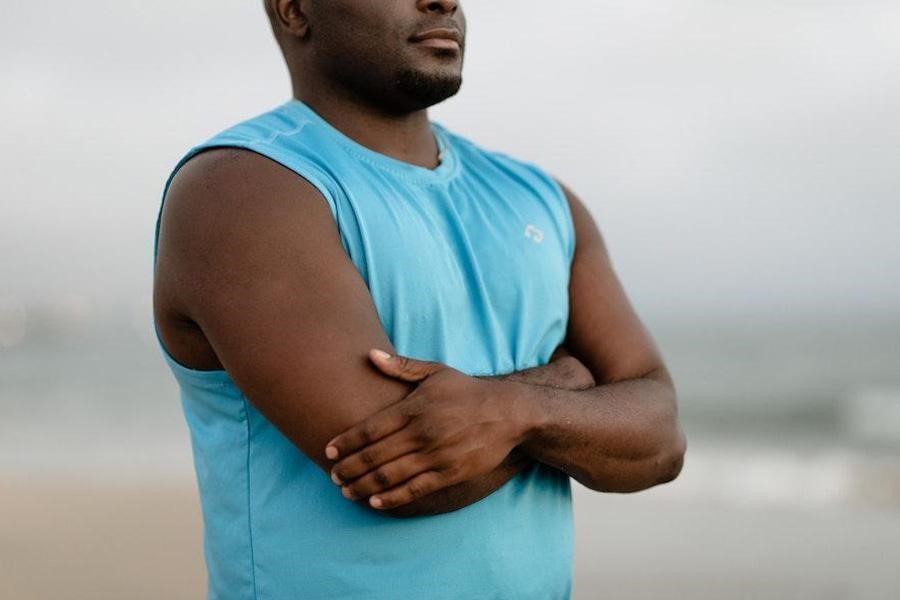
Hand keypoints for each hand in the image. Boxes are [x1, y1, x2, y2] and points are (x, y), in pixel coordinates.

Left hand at [324, 349, 532, 510]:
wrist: (508, 413)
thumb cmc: (466, 391)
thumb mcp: (435, 372)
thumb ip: (401, 366)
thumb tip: (370, 355)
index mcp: (414, 407)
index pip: (371, 428)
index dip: (347, 441)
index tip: (329, 450)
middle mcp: (422, 433)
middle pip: (375, 455)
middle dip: (349, 467)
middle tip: (333, 475)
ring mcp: (436, 455)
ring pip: (391, 475)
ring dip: (364, 485)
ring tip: (346, 490)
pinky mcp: (450, 473)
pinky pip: (415, 489)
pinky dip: (392, 497)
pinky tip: (375, 501)